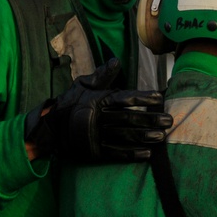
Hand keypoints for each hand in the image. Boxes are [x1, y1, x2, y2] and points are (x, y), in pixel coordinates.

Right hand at [24, 58, 171, 162]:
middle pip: (127, 119)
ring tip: (161, 136)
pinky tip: (146, 154)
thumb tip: (115, 61)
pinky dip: (131, 154)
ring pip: (123, 136)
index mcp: (97, 100)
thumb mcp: (83, 85)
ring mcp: (95, 136)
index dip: (141, 98)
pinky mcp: (93, 151)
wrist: (48, 128)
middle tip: (168, 120)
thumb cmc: (70, 103)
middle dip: (149, 119)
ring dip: (143, 137)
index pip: (122, 98)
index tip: (159, 97)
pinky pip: (114, 153)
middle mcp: (97, 118)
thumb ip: (102, 76)